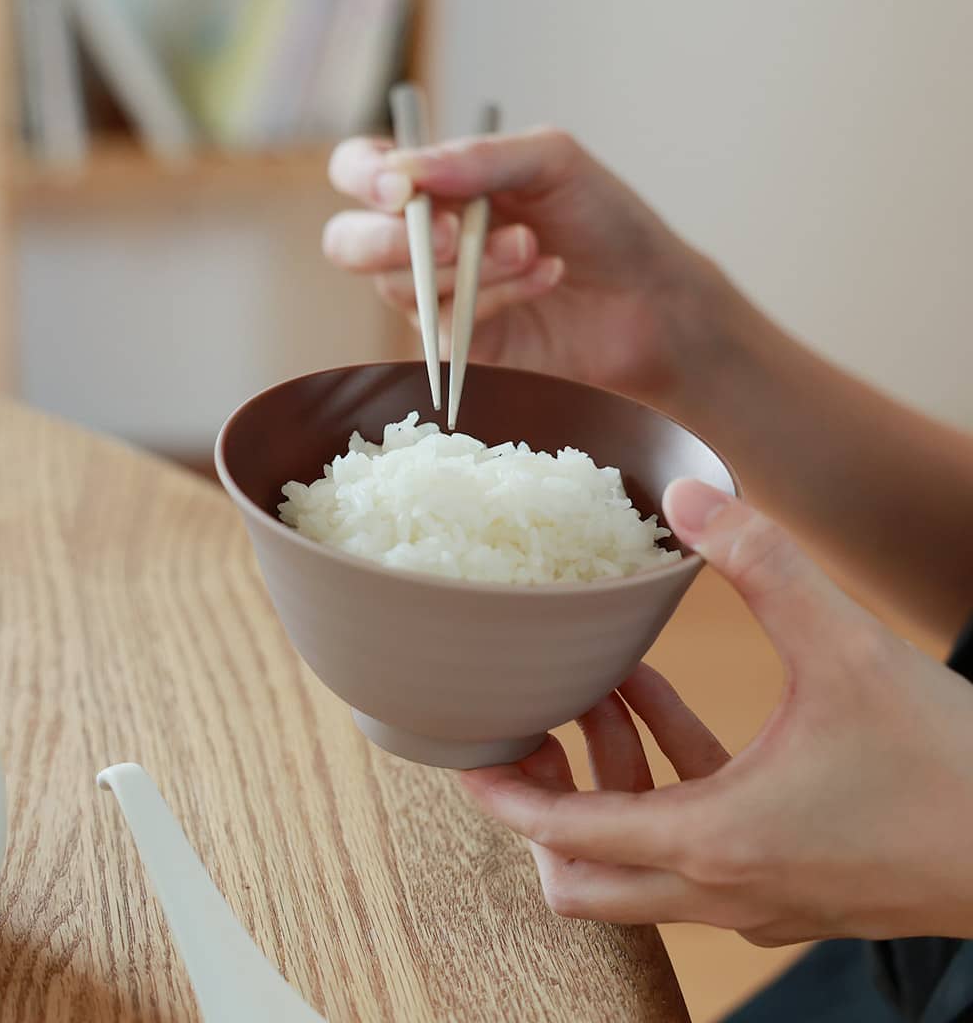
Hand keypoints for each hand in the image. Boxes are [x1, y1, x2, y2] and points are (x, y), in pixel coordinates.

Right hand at [324, 128, 731, 409]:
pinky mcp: (459, 348)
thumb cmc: (604, 219)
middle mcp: (421, 240)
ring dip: (470, 265)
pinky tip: (544, 278)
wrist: (652, 297)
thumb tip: (404, 170)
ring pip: (402, 288)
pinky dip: (496, 297)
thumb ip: (478, 159)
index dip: (362, 176)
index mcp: (434, 183)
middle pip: (347, 242)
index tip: (399, 187)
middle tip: (453, 235)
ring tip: (532, 248)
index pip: (359, 171)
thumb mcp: (551, 161)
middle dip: (389, 240)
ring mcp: (436, 297)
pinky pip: (443, 329)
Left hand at [461, 479, 972, 945]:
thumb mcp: (848, 648)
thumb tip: (690, 495)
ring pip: (640, 858)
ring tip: (604, 686)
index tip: (466, 760)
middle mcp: (723, 886)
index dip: (506, 798)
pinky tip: (664, 697)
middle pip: (584, 877)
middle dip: (543, 804)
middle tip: (530, 730)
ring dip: (612, 776)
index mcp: (715, 842)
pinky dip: (670, 776)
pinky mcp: (791, 884)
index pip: (568, 838)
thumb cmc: (950, 768)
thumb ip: (762, 563)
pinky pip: (698, 837)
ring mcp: (758, 897)